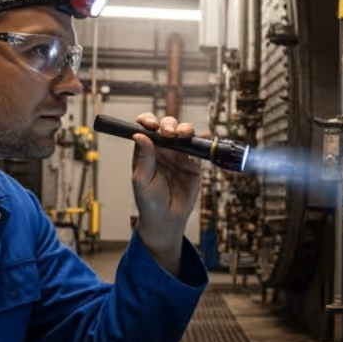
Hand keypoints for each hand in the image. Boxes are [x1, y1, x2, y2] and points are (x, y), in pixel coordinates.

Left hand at [131, 113, 201, 275]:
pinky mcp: (193, 163)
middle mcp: (162, 150)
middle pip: (167, 127)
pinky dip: (202, 140)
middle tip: (170, 134)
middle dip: (169, 125)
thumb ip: (143, 158)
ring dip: (185, 129)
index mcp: (146, 151)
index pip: (146, 129)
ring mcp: (179, 155)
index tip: (151, 125)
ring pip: (183, 134)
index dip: (148, 121)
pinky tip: (202, 137)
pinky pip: (198, 148)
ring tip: (184, 135)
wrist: (167, 219)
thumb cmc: (149, 202)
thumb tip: (139, 135)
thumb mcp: (142, 181)